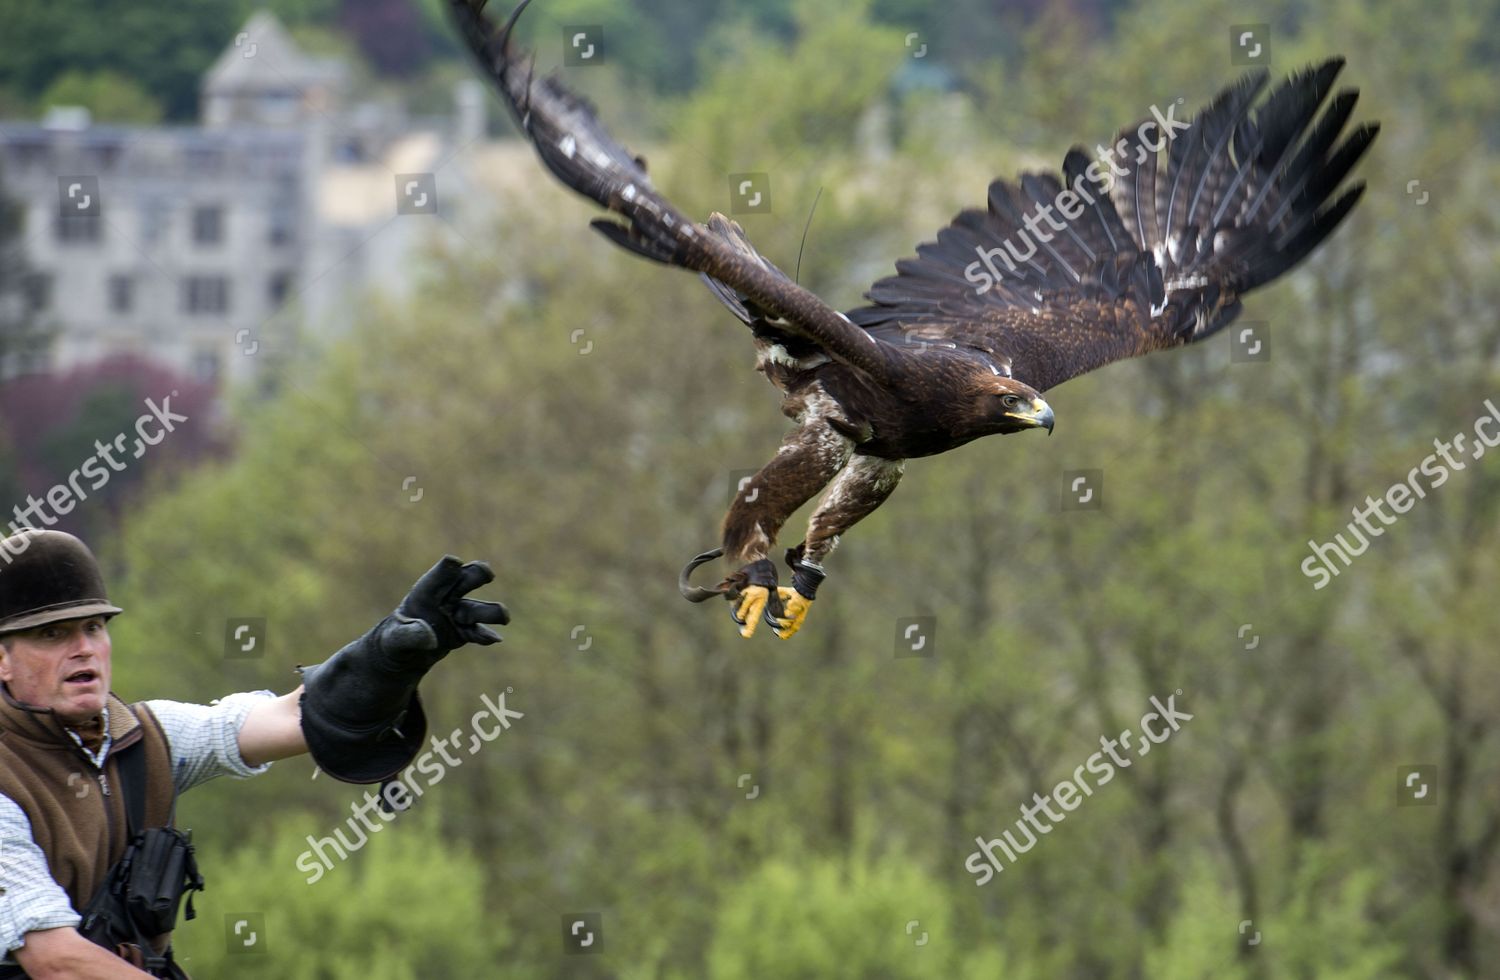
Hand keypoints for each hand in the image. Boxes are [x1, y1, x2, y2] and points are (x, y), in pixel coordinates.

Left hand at [382, 556, 510, 661]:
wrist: (405, 652)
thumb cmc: (395, 638)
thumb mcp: (395, 638)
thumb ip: (409, 634)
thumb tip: (430, 636)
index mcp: (427, 590)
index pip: (442, 571)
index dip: (449, 567)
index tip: (455, 563)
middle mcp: (447, 597)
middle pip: (468, 577)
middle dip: (478, 573)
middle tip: (486, 574)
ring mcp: (459, 613)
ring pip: (479, 609)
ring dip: (491, 611)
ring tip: (504, 617)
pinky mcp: (465, 632)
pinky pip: (479, 633)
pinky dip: (487, 636)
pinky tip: (495, 639)